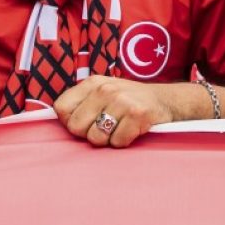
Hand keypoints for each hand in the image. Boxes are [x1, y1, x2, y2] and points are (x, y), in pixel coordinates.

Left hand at [54, 75, 179, 147]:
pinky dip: (124, 140)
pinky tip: (133, 129)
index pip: (61, 108)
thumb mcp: (104, 93)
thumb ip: (82, 103)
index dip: (71, 120)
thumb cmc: (129, 101)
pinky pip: (117, 142)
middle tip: (107, 124)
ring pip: (95, 138)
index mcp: (93, 82)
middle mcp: (106, 88)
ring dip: (108, 139)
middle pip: (76, 127)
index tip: (88, 119)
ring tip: (121, 126)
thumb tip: (57, 122)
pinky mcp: (137, 114)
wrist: (167, 100)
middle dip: (89, 132)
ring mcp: (122, 100)